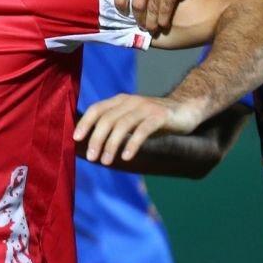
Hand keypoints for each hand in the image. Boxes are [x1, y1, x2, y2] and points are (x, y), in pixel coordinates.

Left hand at [74, 94, 202, 164]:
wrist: (186, 109)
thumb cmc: (154, 119)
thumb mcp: (132, 120)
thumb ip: (116, 126)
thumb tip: (92, 144)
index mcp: (121, 101)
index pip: (97, 109)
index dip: (85, 123)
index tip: (75, 139)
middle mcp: (131, 101)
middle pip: (107, 119)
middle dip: (96, 139)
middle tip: (91, 157)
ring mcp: (146, 107)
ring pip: (122, 125)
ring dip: (111, 144)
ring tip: (105, 161)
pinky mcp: (160, 116)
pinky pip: (143, 130)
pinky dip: (132, 144)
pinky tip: (126, 157)